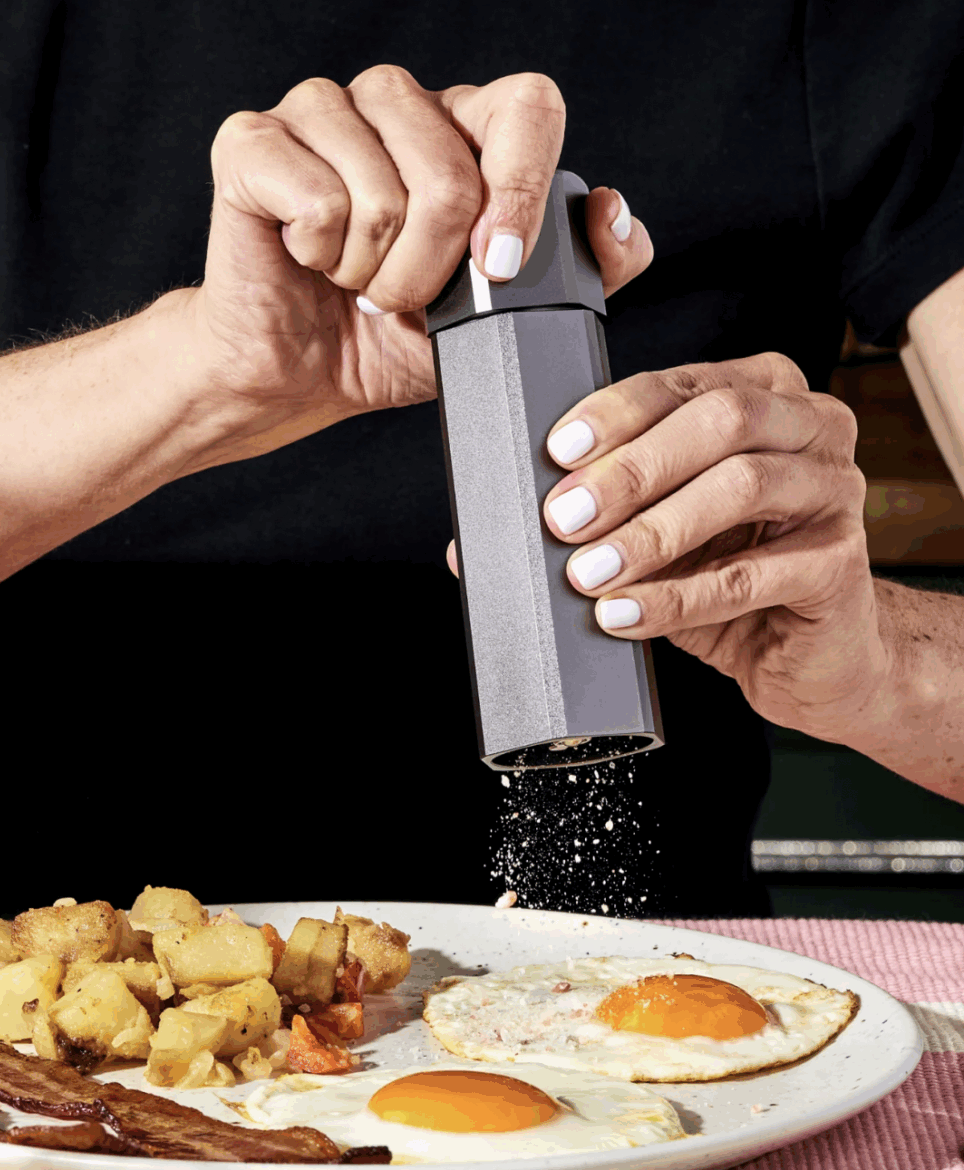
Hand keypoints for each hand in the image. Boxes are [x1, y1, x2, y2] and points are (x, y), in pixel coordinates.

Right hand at [181, 65, 652, 472]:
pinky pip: (316, 201)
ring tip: (353, 279)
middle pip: (452, 174)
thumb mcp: (504, 319)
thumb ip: (582, 271)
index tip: (499, 267)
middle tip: (399, 296)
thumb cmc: (390, 340)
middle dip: (430, 273)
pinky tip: (308, 257)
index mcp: (462, 129)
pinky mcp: (254, 141)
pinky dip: (318, 256)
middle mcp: (398, 104)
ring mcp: (324, 111)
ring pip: (381, 193)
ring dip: (371, 271)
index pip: (527, 106)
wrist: (298, 374)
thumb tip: (612, 214)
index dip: (521, 190)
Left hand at [523, 352, 884, 741]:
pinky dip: (678, 597)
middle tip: (562, 520)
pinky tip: (625, 616)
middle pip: (718, 421)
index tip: (555, 452)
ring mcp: (835, 489)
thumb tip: (468, 547)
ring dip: (650, 532)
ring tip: (587, 574)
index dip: (615, 413)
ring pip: (740, 486)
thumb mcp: (652, 536)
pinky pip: (752, 573)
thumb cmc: (725, 574)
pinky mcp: (840, 562)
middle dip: (628, 470)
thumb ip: (584, 522)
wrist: (807, 649)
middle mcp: (809, 426)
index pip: (679, 383)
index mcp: (760, 393)